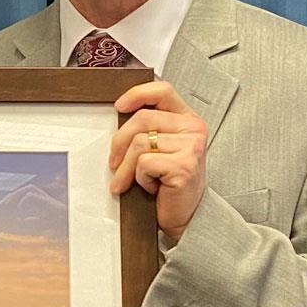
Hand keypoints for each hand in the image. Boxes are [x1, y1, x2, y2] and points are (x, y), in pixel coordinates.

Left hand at [109, 80, 207, 241]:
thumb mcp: (161, 149)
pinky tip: (151, 186)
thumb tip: (119, 117)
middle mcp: (193, 128)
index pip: (163, 91)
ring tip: (129, 180)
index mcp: (188, 119)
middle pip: (142, 118)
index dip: (138, 94)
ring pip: (140, 143)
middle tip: (113, 163)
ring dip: (126, 167)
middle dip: (119, 142)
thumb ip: (149, 129)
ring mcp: (191, 147)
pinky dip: (139, 178)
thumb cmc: (170, 183)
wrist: (186, 216)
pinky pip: (144, 163)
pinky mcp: (184, 166)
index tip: (119, 106)